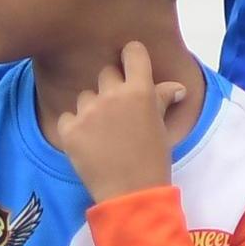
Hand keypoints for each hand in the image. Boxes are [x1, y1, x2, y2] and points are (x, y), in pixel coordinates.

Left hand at [50, 41, 191, 200]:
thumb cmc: (153, 160)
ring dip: (92, 109)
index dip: (132, 58)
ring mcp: (88, 112)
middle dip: (111, 88)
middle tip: (119, 113)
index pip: (132, 51)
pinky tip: (87, 143)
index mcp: (140, 91)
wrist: (132, 195)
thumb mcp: (161, 127)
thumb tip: (176, 86)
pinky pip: (68, 117)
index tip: (131, 68)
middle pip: (106, 73)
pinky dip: (74, 128)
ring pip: (85, 96)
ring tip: (103, 133)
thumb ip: (163, 99)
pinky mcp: (69, 129)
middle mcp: (113, 95)